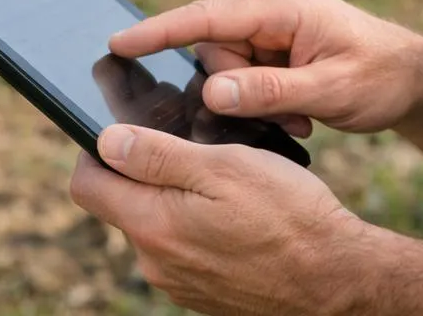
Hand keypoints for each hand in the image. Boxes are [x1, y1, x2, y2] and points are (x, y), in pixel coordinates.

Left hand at [70, 124, 368, 315]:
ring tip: (228, 182)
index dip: (95, 149)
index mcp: (152, 225)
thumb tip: (106, 141)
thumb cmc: (288, 215)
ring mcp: (178, 283)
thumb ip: (159, 156)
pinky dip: (200, 227)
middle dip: (147, 172)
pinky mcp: (202, 293)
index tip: (125, 129)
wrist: (335, 279)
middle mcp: (155, 262)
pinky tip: (239, 215)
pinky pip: (184, 250)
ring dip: (179, 200)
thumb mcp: (225, 167)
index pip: (87, 185)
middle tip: (196, 146)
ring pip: (157, 226)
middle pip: (123, 204)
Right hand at [108, 0, 422, 135]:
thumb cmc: (382, 77)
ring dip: (253, 101)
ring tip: (301, 119)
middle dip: (232, 89)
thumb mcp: (330, 90)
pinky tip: (300, 118)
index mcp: (283, 7)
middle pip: (214, 50)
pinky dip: (264, 102)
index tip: (116, 42)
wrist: (417, 80)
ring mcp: (274, 32)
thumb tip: (213, 91)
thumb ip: (271, 91)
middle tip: (285, 117)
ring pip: (227, 70)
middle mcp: (272, 12)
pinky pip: (246, 79)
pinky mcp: (277, 52)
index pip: (207, 16)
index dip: (159, 30)